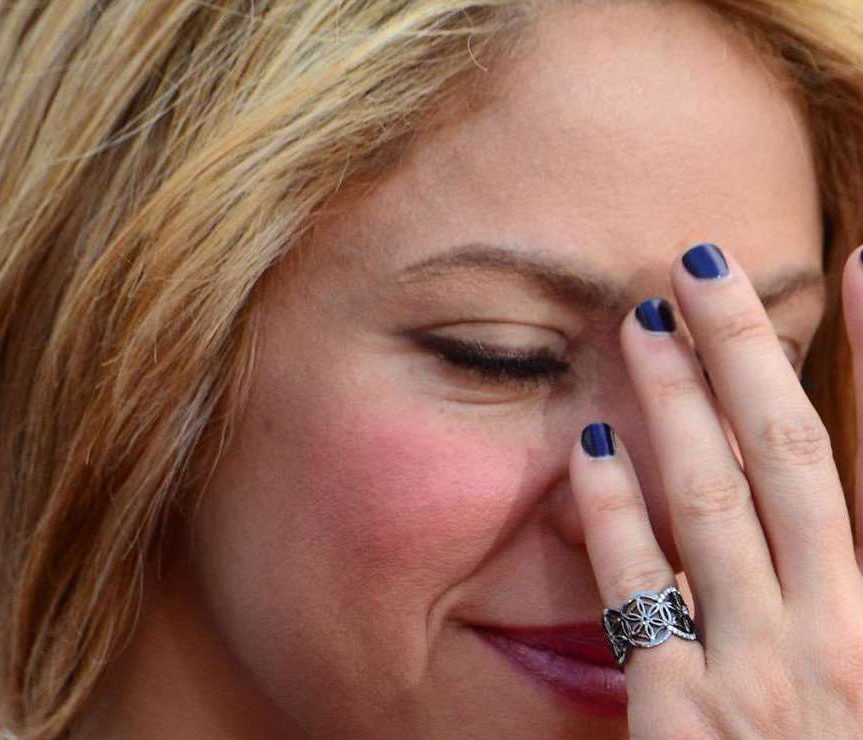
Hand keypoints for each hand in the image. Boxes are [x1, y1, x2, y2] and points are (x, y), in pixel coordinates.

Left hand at [569, 243, 862, 737]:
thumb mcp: (856, 675)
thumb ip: (837, 586)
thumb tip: (805, 523)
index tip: (855, 263)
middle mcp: (848, 640)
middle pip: (794, 460)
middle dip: (750, 350)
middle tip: (705, 260)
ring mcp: (767, 680)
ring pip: (717, 503)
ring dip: (676, 400)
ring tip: (642, 317)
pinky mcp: (685, 723)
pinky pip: (643, 591)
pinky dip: (614, 511)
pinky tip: (587, 446)